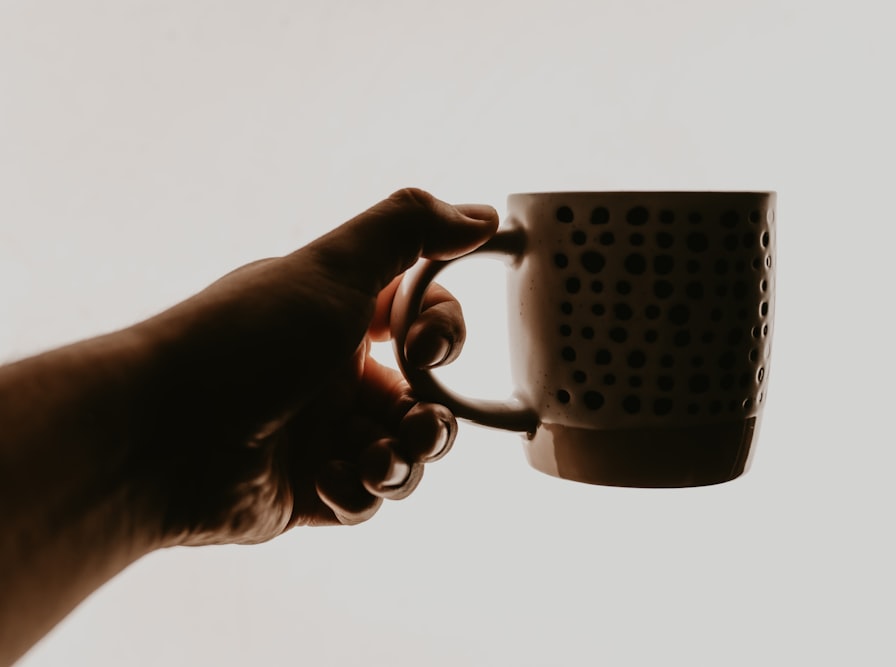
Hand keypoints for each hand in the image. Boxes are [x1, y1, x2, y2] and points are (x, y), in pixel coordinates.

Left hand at [131, 188, 497, 545]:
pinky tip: (322, 480)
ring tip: (371, 461)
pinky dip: (356, 493)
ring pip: (403, 457)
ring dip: (401, 463)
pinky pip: (363, 501)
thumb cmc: (243, 343)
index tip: (423, 352)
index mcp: (341, 319)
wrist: (154, 436)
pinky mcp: (304, 493)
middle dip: (432, 421)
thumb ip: (410, 228)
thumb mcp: (332, 267)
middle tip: (413, 428)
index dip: (443, 339)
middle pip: (424, 402)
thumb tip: (483, 215)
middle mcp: (333, 375)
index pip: (424, 326)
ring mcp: (319, 437)